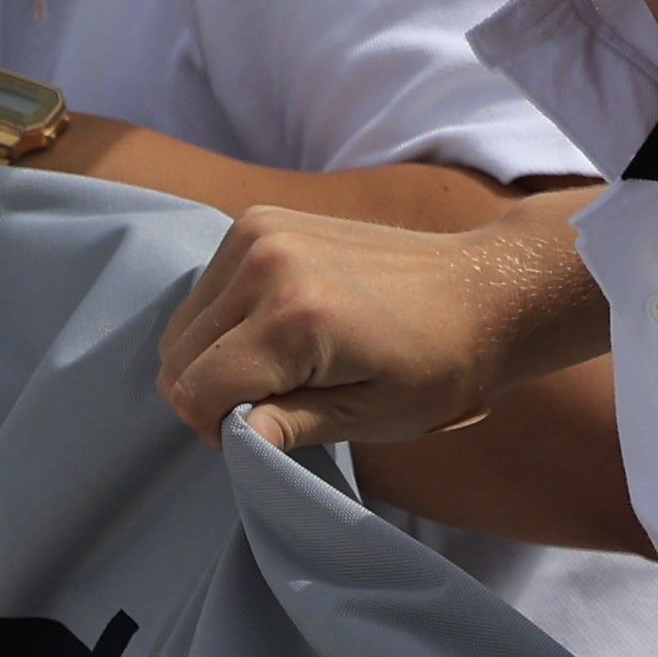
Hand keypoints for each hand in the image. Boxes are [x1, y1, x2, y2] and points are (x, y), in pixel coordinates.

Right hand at [159, 205, 600, 455]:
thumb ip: (292, 426)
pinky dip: (225, 318)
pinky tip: (278, 328)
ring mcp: (260, 231)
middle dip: (213, 393)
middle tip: (277, 403)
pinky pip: (206, 287)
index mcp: (293, 318)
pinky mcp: (261, 219)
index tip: (267, 431)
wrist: (480, 289)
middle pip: (177, 355)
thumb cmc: (436, 366)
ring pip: (185, 323)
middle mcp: (265, 263)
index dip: (218, 429)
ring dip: (216, 355)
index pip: (194, 391)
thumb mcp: (372, 416)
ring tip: (282, 365)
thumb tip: (235, 437)